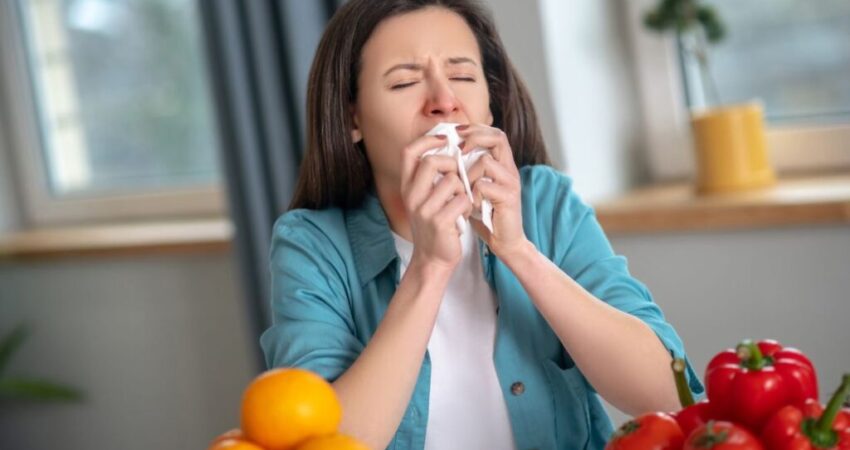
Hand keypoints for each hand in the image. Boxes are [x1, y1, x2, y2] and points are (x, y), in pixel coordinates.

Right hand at [400, 134, 472, 274]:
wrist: (433, 259)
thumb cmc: (435, 224)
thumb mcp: (425, 199)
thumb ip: (430, 177)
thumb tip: (448, 147)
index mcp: (407, 187)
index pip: (409, 152)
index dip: (427, 139)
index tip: (445, 138)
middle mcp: (411, 196)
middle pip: (432, 161)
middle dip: (452, 164)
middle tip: (459, 176)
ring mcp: (424, 209)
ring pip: (452, 181)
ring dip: (463, 190)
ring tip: (460, 203)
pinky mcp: (439, 222)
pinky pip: (462, 200)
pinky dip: (468, 206)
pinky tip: (463, 215)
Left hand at [457, 124, 529, 257]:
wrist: (506, 241)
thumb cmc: (486, 214)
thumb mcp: (475, 188)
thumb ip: (467, 171)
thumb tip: (444, 154)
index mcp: (502, 164)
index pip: (494, 133)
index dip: (476, 128)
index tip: (457, 132)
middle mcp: (510, 169)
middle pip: (497, 137)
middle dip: (474, 138)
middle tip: (458, 149)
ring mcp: (511, 182)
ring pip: (486, 162)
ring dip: (468, 174)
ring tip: (464, 190)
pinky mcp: (509, 197)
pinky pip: (484, 185)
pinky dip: (473, 194)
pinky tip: (470, 205)